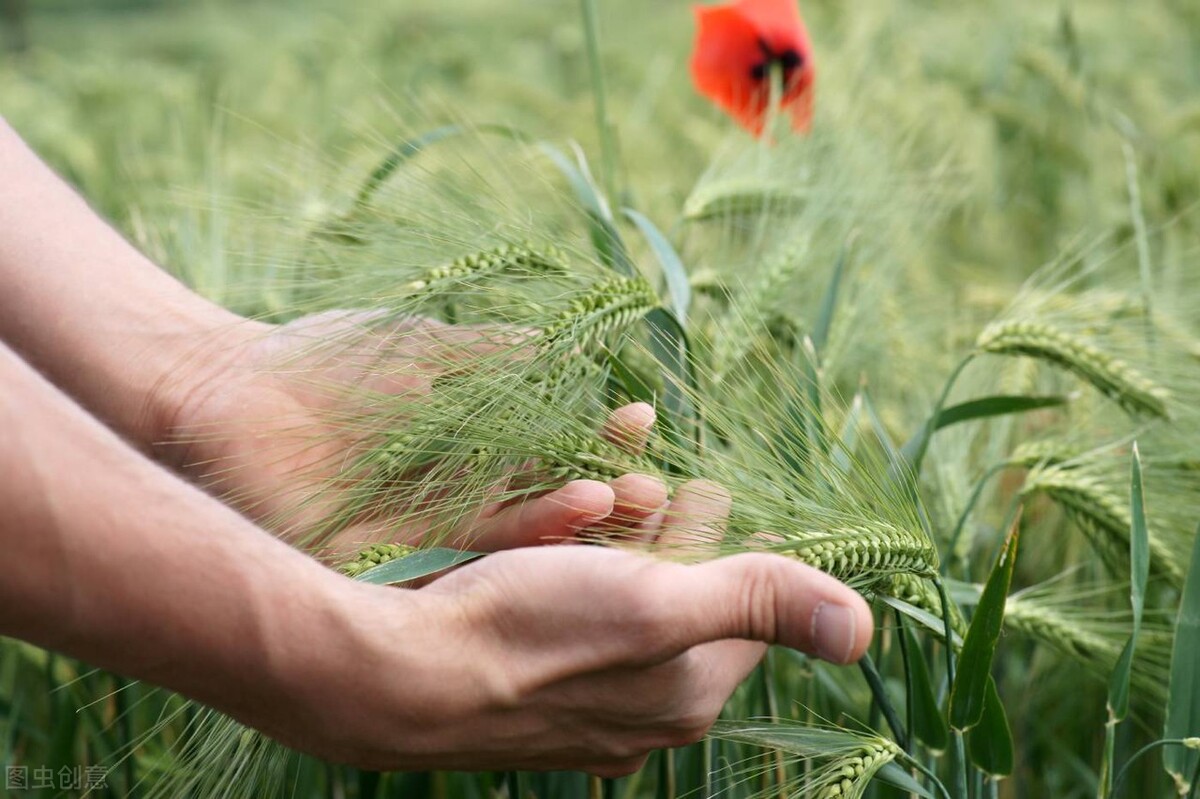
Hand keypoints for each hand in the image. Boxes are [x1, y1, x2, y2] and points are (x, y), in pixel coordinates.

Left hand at [157, 311, 668, 556]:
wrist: (225, 390)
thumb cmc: (328, 359)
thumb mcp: (424, 347)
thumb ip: (490, 354)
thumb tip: (563, 343)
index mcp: (470, 458)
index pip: (553, 459)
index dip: (597, 445)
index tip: (643, 421)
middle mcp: (457, 506)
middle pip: (543, 511)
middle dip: (602, 498)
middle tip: (655, 487)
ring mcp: (423, 543)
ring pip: (510, 545)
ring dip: (566, 528)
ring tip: (618, 501)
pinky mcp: (382, 570)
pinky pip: (454, 566)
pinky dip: (504, 547)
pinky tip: (551, 525)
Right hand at [261, 482, 873, 774]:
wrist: (398, 679)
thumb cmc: (529, 630)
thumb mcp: (657, 600)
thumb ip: (760, 603)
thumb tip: (867, 632)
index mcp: (689, 692)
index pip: (747, 611)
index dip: (742, 545)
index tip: (725, 494)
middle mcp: (645, 713)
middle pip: (686, 612)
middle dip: (684, 544)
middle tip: (674, 487)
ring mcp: (585, 714)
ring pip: (627, 619)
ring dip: (627, 558)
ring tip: (618, 501)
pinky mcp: (533, 699)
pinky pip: (577, 632)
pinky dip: (579, 587)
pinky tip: (558, 552)